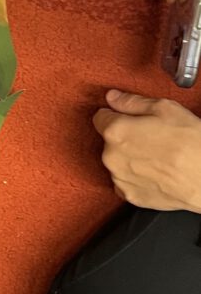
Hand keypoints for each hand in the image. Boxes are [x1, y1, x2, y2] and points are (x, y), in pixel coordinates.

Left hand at [93, 90, 200, 210]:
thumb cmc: (191, 144)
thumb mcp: (165, 109)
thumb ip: (132, 102)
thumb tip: (113, 97)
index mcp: (116, 132)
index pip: (100, 117)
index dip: (116, 115)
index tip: (128, 118)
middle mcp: (111, 156)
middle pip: (110, 141)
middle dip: (126, 137)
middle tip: (152, 137)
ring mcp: (119, 178)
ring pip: (117, 161)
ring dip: (130, 157)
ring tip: (157, 156)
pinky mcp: (129, 195)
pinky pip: (125, 181)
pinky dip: (136, 177)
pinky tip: (155, 172)